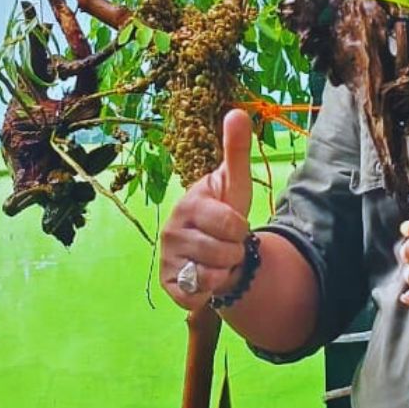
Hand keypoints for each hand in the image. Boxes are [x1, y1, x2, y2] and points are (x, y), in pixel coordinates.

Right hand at [159, 108, 253, 309]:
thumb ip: (236, 150)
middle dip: (235, 252)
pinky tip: (207, 278)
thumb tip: (237, 111)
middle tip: (228, 245)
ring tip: (219, 259)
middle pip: (224, 252)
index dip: (241, 229)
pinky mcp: (169, 284)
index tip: (235, 224)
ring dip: (225, 271)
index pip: (229, 223)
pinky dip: (210, 291)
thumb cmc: (226, 213)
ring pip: (213, 275)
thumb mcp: (236, 183)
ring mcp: (167, 258)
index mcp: (189, 204)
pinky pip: (198, 296)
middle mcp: (171, 230)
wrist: (217, 249)